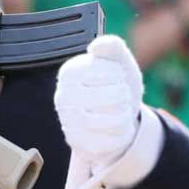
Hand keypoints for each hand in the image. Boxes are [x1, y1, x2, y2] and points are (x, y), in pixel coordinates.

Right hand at [55, 35, 144, 188]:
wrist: (118, 115)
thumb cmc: (117, 84)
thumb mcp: (119, 61)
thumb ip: (112, 46)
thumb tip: (97, 45)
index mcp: (70, 72)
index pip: (106, 72)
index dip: (120, 75)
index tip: (117, 76)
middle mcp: (63, 96)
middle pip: (110, 98)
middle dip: (124, 97)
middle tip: (122, 96)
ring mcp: (68, 121)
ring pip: (109, 122)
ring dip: (124, 116)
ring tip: (121, 112)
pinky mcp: (76, 143)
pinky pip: (106, 143)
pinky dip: (120, 136)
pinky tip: (117, 129)